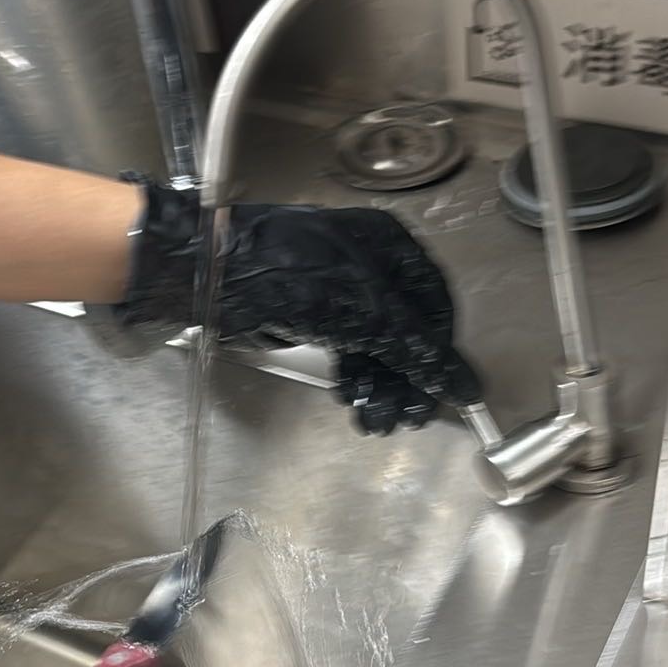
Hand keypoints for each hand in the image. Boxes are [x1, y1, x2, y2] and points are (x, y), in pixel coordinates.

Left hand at [115, 178, 481, 431]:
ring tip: (376, 420)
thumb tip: (459, 386)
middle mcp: (370, 263)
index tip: (442, 394)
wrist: (208, 270)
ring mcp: (338, 288)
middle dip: (406, 377)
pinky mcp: (309, 311)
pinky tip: (352, 402)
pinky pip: (346, 347)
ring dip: (379, 384)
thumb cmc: (293, 277)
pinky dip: (353, 376)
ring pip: (374, 343)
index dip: (441, 351)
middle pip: (405, 329)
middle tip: (405, 420)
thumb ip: (413, 350)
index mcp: (391, 246)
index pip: (435, 304)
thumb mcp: (363, 312)